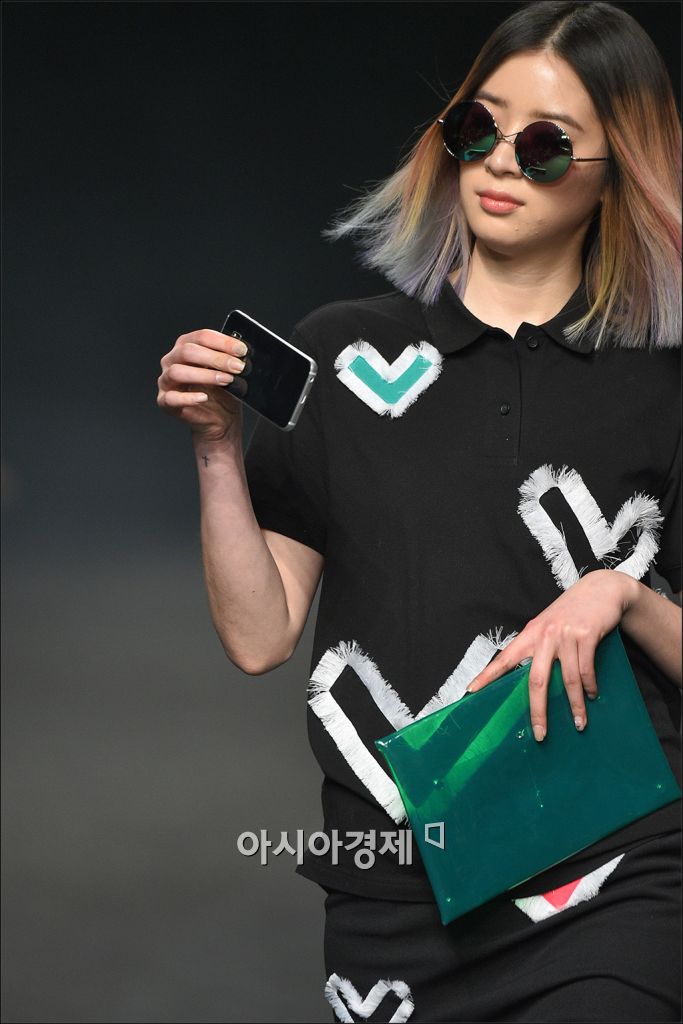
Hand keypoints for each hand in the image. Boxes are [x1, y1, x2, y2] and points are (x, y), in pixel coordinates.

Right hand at [157, 329, 248, 441]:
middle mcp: (172, 360)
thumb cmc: (221, 393)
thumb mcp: (228, 372)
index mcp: (186, 346)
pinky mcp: (165, 401)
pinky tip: (204, 397)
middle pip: (187, 351)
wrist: (220, 419)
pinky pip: (172, 398)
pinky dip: (189, 398)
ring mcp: (166, 380)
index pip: (201, 336)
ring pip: (178, 372)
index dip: (222, 342)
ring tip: (225, 380)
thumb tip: (241, 352)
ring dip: (205, 375)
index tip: (241, 350)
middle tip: (237, 367)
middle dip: (216, 358)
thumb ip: (230, 359)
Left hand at [465, 569, 638, 740]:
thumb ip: (538, 648)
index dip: (486, 676)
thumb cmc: (571, 613)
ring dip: (575, 705)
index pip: (504, 659)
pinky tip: (592, 695)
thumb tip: (532, 681)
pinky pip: (586, 669)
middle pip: (536, 680)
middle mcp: (544, 635)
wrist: (600, 589)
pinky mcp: (587, 635)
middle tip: (539, 734)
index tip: (471, 691)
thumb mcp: (548, 626)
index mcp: (529, 634)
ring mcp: (565, 635)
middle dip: (538, 710)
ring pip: (567, 679)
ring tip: (579, 723)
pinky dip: (590, 687)